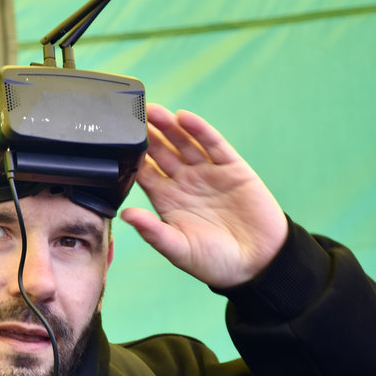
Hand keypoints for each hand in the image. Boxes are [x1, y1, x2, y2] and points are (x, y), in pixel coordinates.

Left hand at [121, 104, 287, 287]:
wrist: (258, 264)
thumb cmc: (214, 262)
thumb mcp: (179, 250)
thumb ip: (153, 232)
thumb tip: (126, 215)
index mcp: (168, 202)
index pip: (145, 174)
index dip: (132, 158)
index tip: (117, 143)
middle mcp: (185, 183)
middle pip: (162, 153)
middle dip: (148, 135)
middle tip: (132, 116)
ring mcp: (208, 174)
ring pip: (185, 143)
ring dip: (169, 127)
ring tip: (153, 111)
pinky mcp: (232, 169)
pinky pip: (214, 145)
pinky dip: (200, 130)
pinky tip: (185, 118)